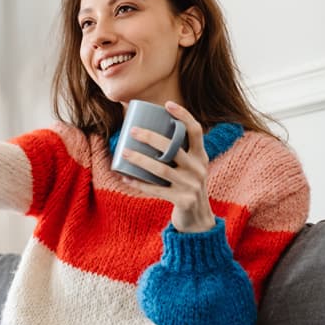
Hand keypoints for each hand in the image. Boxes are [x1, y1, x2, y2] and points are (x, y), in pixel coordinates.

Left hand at [117, 101, 215, 232]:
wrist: (198, 219)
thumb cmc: (186, 187)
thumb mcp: (190, 168)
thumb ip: (178, 153)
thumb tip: (149, 132)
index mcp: (201, 156)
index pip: (196, 130)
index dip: (183, 115)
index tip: (167, 104)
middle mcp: (198, 169)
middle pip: (173, 148)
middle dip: (151, 137)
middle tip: (132, 131)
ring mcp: (191, 185)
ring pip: (161, 169)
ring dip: (139, 159)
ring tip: (123, 152)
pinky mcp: (182, 200)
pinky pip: (155, 189)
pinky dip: (138, 183)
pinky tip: (124, 176)